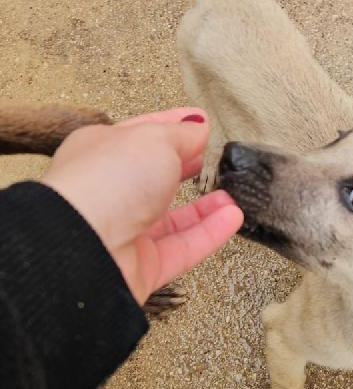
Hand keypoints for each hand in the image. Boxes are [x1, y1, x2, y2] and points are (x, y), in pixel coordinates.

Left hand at [42, 108, 242, 304]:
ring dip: (205, 206)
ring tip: (231, 193)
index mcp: (101, 151)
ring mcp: (125, 231)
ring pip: (172, 219)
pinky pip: (183, 248)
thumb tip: (199, 128)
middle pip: (155, 179)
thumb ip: (182, 134)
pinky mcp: (142, 266)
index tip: (199, 122)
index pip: (142, 134)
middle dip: (185, 168)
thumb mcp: (154, 139)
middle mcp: (110, 192)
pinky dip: (209, 233)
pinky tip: (232, 218)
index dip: (172, 126)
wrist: (84, 246)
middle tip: (212, 159)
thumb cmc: (105, 182)